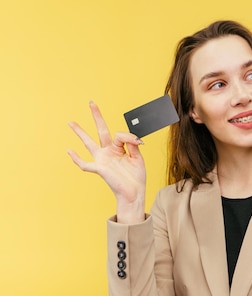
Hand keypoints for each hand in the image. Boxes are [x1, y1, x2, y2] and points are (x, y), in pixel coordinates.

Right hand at [68, 102, 145, 219]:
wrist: (134, 192)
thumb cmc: (136, 177)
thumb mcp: (138, 158)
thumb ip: (133, 145)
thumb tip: (132, 137)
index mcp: (119, 148)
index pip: (120, 134)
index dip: (129, 137)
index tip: (138, 142)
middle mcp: (108, 152)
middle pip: (101, 130)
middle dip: (96, 116)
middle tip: (91, 103)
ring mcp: (102, 159)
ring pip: (89, 142)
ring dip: (80, 132)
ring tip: (71, 122)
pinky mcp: (100, 168)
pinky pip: (85, 164)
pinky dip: (76, 158)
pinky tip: (69, 151)